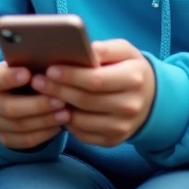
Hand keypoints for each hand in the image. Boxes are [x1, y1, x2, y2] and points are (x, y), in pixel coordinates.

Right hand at [0, 62, 69, 149]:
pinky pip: (26, 140)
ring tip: (66, 114)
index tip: (28, 74)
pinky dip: (44, 134)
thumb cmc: (30, 74)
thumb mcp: (28, 64)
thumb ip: (34, 63)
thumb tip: (52, 58)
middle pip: (9, 107)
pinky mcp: (6, 138)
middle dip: (37, 105)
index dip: (8, 78)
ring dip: (45, 120)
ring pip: (20, 126)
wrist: (21, 95)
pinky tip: (59, 126)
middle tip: (61, 100)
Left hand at [30, 39, 155, 146]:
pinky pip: (83, 134)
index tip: (50, 69)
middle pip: (86, 100)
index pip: (96, 80)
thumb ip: (105, 48)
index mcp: (133, 79)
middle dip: (58, 90)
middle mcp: (130, 106)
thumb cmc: (129, 69)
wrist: (150, 98)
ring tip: (43, 94)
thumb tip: (85, 49)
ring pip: (81, 120)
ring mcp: (122, 127)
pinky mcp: (113, 140)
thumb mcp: (124, 51)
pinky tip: (57, 109)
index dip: (71, 75)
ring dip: (58, 108)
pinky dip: (67, 123)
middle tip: (37, 81)